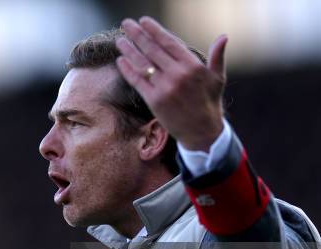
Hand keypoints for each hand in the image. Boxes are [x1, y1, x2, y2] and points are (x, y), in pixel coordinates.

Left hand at [116, 16, 227, 151]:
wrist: (201, 132)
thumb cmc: (209, 103)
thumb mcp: (217, 78)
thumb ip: (218, 56)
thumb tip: (224, 37)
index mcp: (193, 66)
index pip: (169, 42)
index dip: (155, 30)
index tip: (144, 21)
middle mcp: (177, 74)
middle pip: (153, 50)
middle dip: (138, 35)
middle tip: (126, 24)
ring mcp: (164, 87)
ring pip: (143, 64)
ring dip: (129, 50)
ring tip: (119, 40)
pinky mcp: (154, 100)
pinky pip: (137, 82)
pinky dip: (128, 70)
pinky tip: (121, 60)